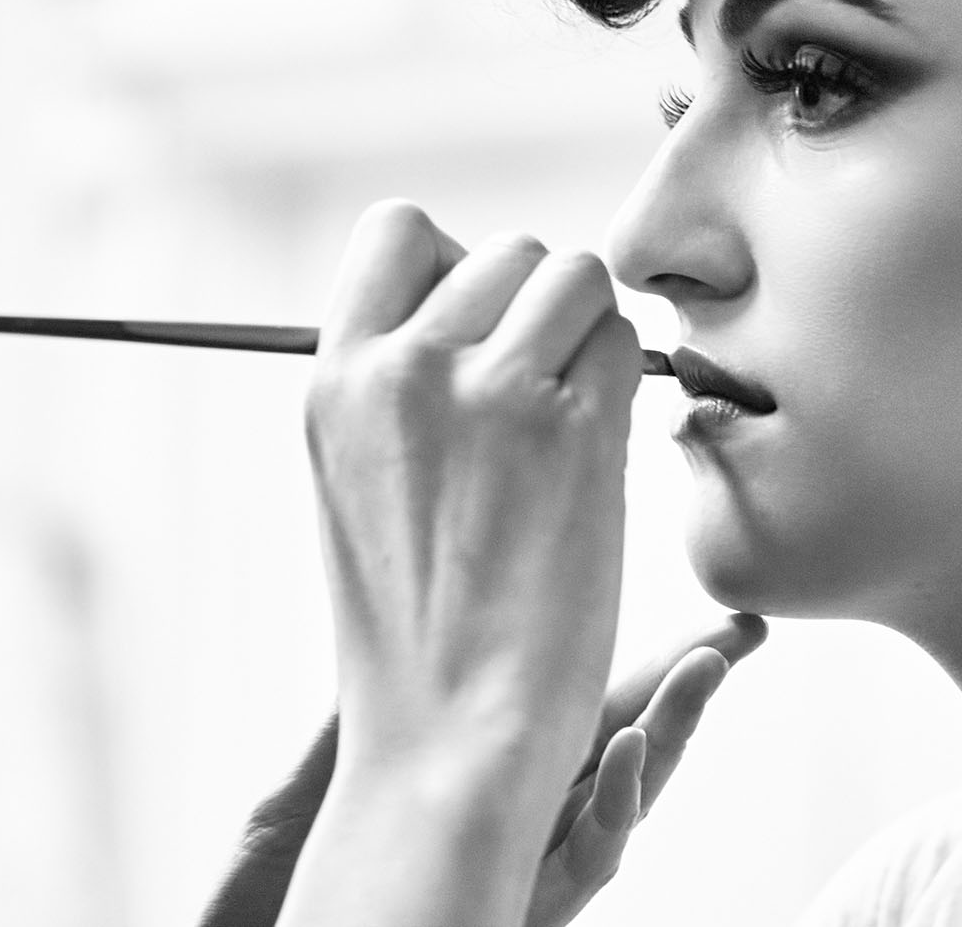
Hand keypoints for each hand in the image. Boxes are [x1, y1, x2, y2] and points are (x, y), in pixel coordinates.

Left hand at [193, 617, 766, 926]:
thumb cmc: (282, 889)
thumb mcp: (313, 787)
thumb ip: (356, 725)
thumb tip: (383, 639)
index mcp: (484, 791)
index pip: (576, 719)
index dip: (633, 671)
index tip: (680, 617)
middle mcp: (519, 837)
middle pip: (623, 756)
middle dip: (683, 696)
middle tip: (738, 635)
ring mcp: (526, 880)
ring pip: (622, 807)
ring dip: (665, 735)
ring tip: (700, 670)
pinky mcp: (523, 915)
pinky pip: (582, 863)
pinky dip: (609, 803)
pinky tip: (623, 748)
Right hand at [304, 200, 642, 849]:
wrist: (452, 732)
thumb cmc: (417, 619)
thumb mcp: (354, 476)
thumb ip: (394, 376)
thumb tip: (475, 295)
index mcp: (335, 378)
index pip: (398, 228)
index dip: (455, 263)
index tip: (478, 328)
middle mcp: (400, 368)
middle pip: (507, 250)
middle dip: (538, 307)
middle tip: (540, 393)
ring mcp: (485, 393)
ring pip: (575, 278)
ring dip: (590, 337)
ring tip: (569, 420)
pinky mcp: (568, 432)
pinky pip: (624, 344)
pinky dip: (626, 387)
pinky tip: (596, 457)